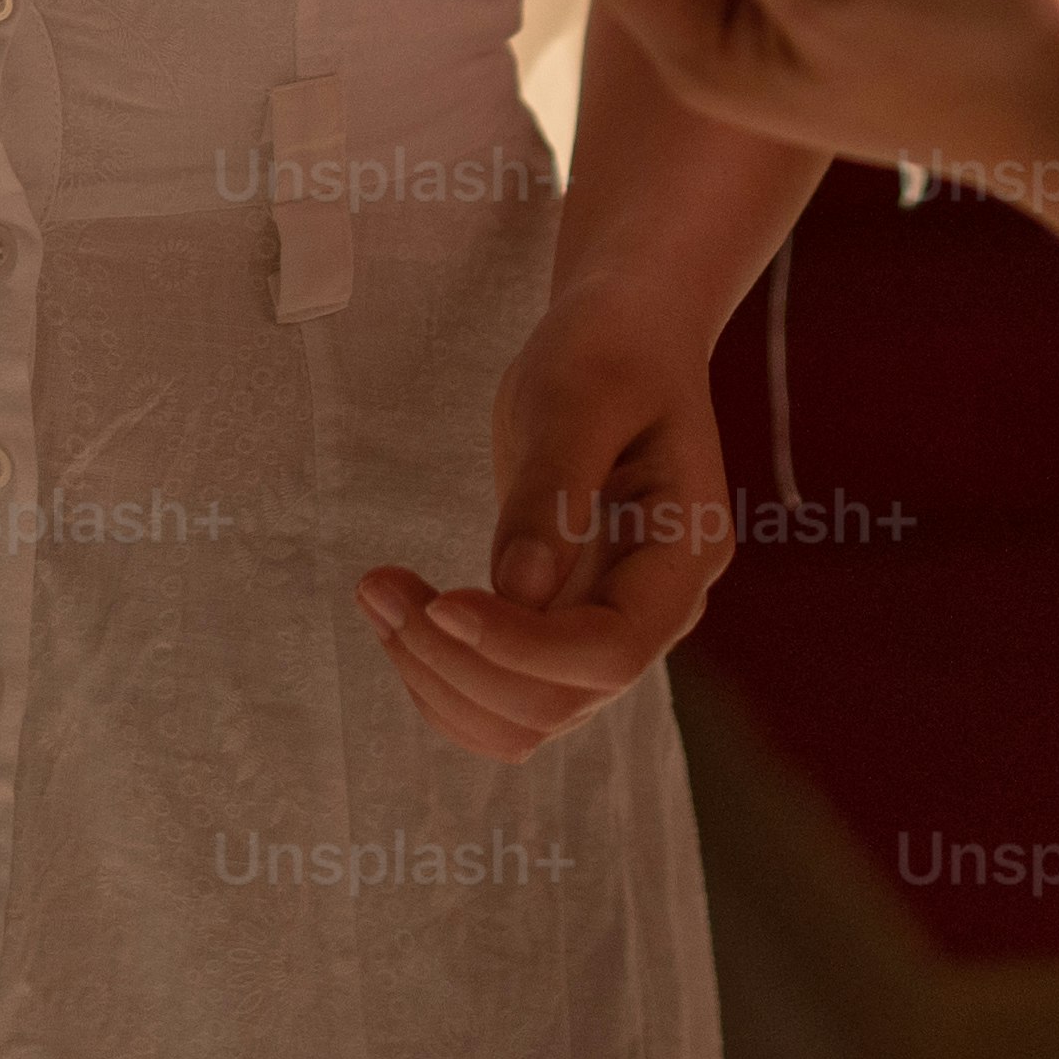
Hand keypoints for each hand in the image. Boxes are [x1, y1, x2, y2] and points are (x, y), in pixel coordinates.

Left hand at [365, 288, 741, 758]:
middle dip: (458, 661)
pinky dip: (441, 673)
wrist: (622, 340)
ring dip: (439, 677)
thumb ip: (554, 489)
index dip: (521, 647)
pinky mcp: (560, 624)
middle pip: (560, 701)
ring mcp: (606, 626)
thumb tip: (516, 591)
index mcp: (681, 557)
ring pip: (525, 718)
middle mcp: (654, 612)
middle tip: (377, 584)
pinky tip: (398, 609)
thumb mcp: (578, 396)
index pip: (612, 652)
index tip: (439, 603)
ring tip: (378, 593)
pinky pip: (502, 694)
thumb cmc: (607, 352)